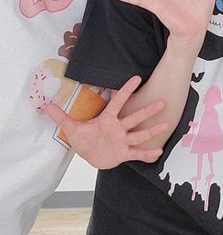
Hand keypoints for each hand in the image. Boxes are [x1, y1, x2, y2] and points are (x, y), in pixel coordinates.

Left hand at [43, 75, 168, 168]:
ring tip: (165, 125)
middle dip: (147, 111)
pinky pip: (136, 154)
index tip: (136, 78)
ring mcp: (123, 141)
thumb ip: (60, 117)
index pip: (117, 103)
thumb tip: (45, 105)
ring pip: (139, 135)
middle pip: (134, 118)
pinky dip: (146, 155)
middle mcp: (118, 128)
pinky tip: (158, 153)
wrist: (92, 156)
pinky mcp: (124, 153)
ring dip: (152, 130)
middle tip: (161, 102)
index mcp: (107, 119)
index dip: (126, 91)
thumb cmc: (85, 140)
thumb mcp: (71, 128)